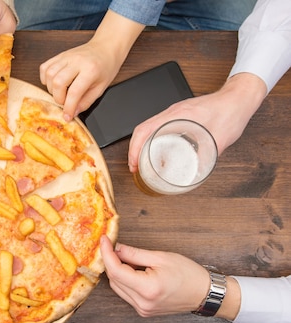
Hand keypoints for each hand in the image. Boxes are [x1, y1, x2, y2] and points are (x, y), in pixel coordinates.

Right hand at [39, 10, 143, 120]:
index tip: (67, 116)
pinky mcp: (60, 55)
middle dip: (58, 98)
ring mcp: (66, 56)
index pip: (74, 92)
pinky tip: (53, 83)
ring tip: (60, 92)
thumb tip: (73, 113)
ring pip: (49, 74)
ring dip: (51, 88)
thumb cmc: (106, 67)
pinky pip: (45, 67)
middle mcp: (77, 61)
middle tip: (65, 102)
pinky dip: (45, 78)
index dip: (69, 107)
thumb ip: (86, 102)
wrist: (106, 47)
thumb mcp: (101, 88)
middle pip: (58, 82)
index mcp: (91, 70)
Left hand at [99, 235, 210, 316]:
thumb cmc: (189, 274)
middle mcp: (142, 303)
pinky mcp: (144, 311)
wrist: (205, 294)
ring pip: (118, 287)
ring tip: (126, 258)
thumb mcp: (161, 257)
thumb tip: (116, 248)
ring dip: (117, 271)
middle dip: (111, 261)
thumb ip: (134, 254)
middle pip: (114, 279)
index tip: (104, 241)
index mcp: (147, 289)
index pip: (116, 271)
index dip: (107, 254)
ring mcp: (143, 309)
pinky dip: (124, 281)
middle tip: (113, 246)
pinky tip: (132, 271)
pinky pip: (126, 294)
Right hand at [128, 72, 267, 172]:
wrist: (240, 97)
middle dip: (134, 149)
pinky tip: (156, 149)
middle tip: (135, 166)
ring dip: (141, 144)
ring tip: (142, 160)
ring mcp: (176, 112)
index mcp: (178, 115)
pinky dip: (151, 138)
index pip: (145, 130)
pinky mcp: (181, 114)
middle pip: (142, 129)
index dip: (134, 149)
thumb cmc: (231, 111)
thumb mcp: (220, 139)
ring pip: (149, 127)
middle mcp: (173, 112)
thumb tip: (196, 173)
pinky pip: (158, 126)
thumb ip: (207, 157)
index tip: (134, 163)